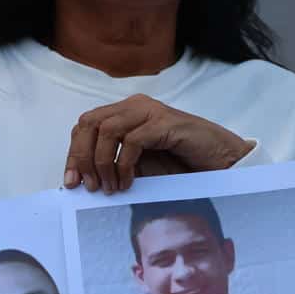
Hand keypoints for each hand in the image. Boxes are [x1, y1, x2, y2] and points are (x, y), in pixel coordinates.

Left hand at [62, 94, 254, 193]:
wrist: (222, 161)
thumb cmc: (183, 164)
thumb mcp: (140, 166)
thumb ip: (115, 165)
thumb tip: (85, 181)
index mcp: (126, 113)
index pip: (86, 125)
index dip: (74, 152)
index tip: (72, 182)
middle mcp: (135, 106)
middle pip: (89, 123)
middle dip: (81, 157)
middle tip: (88, 186)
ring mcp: (151, 111)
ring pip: (106, 129)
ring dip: (102, 162)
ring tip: (110, 187)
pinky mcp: (165, 122)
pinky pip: (132, 140)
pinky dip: (123, 164)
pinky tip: (128, 182)